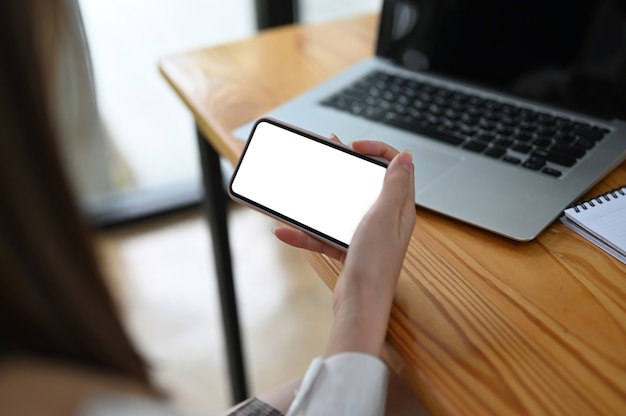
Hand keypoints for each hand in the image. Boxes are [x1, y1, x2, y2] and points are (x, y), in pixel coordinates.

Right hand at [274, 136, 415, 356]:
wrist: (359, 306)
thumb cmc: (375, 265)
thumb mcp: (385, 217)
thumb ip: (394, 186)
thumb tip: (406, 156)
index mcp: (400, 209)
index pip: (396, 168)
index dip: (378, 151)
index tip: (354, 147)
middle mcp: (386, 220)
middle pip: (366, 184)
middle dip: (346, 168)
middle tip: (328, 155)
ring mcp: (366, 236)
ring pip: (342, 208)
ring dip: (321, 199)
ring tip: (302, 187)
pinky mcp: (348, 251)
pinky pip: (325, 235)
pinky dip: (306, 232)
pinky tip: (286, 231)